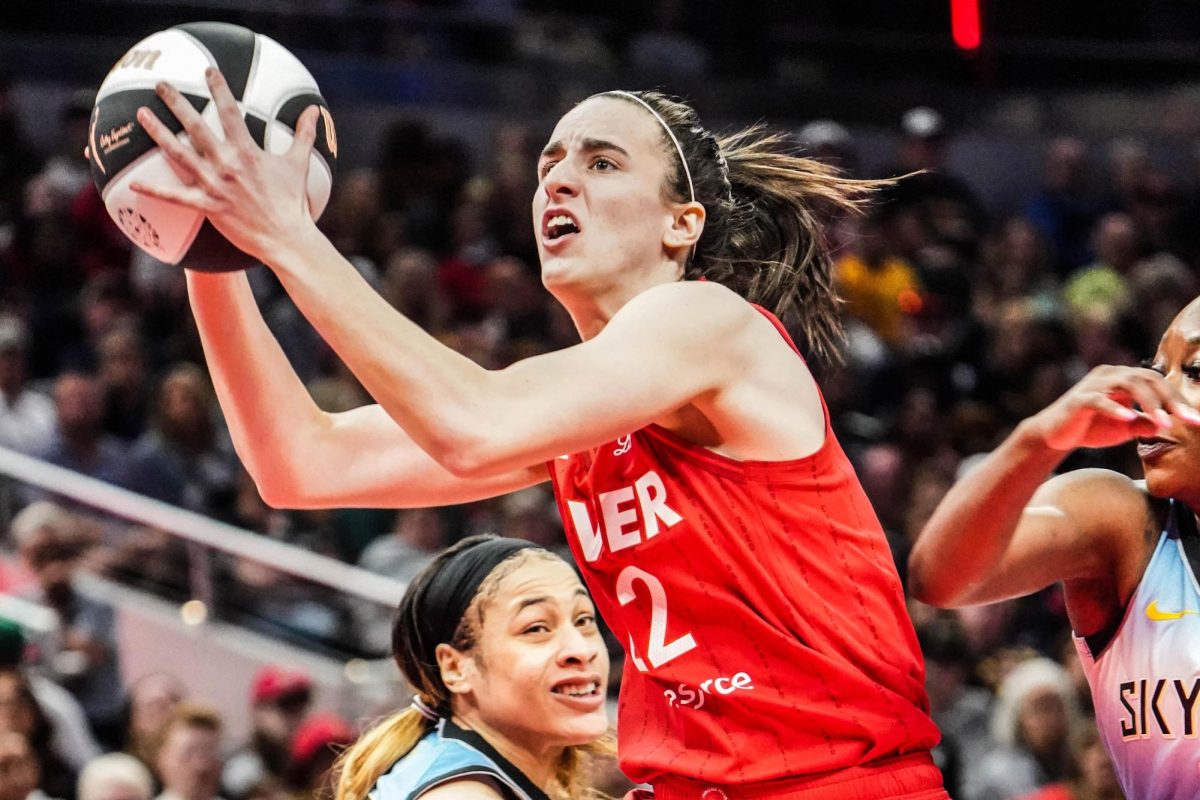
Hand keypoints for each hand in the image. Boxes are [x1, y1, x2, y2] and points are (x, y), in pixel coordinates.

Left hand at [129, 67, 320, 262]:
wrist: (286, 237)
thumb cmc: (293, 202)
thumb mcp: (299, 163)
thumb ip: (305, 134)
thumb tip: (315, 110)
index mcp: (247, 151)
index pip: (230, 112)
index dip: (219, 88)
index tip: (208, 71)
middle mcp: (226, 164)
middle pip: (196, 126)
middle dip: (177, 102)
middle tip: (161, 84)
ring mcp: (214, 185)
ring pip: (179, 154)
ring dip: (158, 133)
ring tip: (142, 114)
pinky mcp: (207, 206)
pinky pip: (175, 197)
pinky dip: (155, 191)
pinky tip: (134, 184)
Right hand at [1030, 365, 1199, 450]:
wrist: (1053, 435)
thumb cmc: (1090, 428)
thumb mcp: (1125, 427)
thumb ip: (1145, 423)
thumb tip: (1166, 424)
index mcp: (1122, 378)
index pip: (1156, 382)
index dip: (1178, 400)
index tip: (1197, 421)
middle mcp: (1109, 375)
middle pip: (1147, 378)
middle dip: (1170, 400)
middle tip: (1187, 420)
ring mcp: (1093, 385)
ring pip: (1127, 384)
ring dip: (1150, 403)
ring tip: (1165, 423)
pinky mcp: (1078, 399)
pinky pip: (1099, 400)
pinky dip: (1116, 408)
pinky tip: (1129, 419)